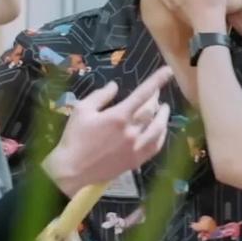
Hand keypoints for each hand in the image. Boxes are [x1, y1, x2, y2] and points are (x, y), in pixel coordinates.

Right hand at [42, 65, 171, 197]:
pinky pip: (156, 146)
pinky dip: (162, 135)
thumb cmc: (74, 138)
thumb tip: (114, 86)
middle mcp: (131, 131)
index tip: (169, 70)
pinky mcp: (137, 160)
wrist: (72, 170)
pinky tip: (161, 130)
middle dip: (156, 98)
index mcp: (118, 116)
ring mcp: (136, 147)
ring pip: (159, 128)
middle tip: (156, 93)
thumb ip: (100, 95)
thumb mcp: (81, 110)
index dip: (157, 80)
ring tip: (164, 109)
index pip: (143, 94)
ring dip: (164, 116)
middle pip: (151, 110)